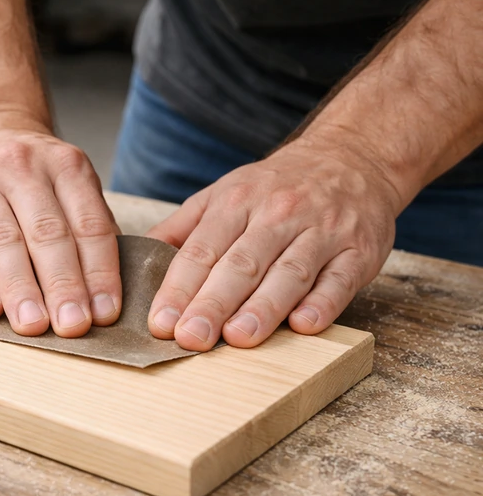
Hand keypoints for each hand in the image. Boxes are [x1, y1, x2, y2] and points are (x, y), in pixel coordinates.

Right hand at [0, 113, 121, 336]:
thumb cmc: (34, 177)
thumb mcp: (70, 184)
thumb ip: (89, 228)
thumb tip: (105, 293)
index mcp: (65, 165)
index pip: (89, 224)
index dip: (99, 271)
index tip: (104, 313)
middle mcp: (22, 168)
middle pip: (47, 233)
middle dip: (62, 284)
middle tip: (72, 325)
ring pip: (3, 241)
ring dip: (20, 288)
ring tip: (33, 326)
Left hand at [146, 140, 402, 349]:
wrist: (351, 157)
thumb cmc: (275, 187)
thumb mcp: (222, 194)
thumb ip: (180, 230)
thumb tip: (136, 263)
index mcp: (236, 203)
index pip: (201, 250)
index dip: (179, 288)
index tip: (160, 323)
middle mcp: (278, 214)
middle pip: (241, 264)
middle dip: (213, 303)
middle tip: (190, 338)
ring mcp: (322, 231)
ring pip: (288, 272)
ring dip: (263, 308)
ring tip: (238, 338)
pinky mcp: (359, 250)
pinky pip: (340, 279)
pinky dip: (323, 303)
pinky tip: (303, 325)